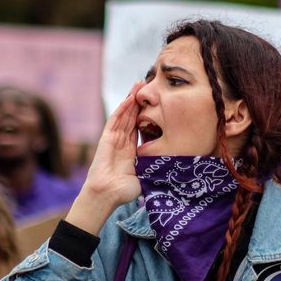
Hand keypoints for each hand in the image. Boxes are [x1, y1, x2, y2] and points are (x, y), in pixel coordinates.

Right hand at [64, 81, 142, 234]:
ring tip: (138, 85)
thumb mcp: (145, 176)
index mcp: (131, 151)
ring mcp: (113, 140)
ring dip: (131, 100)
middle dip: (139, 101)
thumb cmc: (124, 191)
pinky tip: (129, 99)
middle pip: (131, 117)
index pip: (140, 128)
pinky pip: (114, 121)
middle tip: (147, 85)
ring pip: (124, 115)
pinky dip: (121, 110)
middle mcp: (122, 143)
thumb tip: (174, 166)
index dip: (147, 115)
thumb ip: (154, 168)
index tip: (156, 103)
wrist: (107, 195)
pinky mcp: (106, 139)